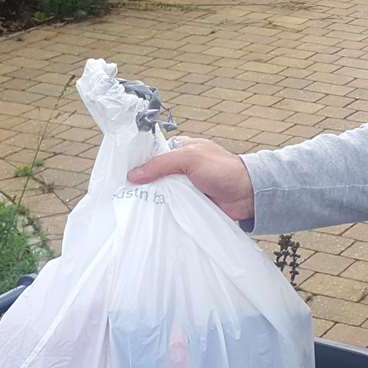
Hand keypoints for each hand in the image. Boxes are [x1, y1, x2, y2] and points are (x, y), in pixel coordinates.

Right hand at [127, 137, 254, 222]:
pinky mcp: (189, 205)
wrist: (247, 195)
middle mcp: (181, 168)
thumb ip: (161, 164)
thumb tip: (133, 175)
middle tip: (121, 195)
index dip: (139, 163)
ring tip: (129, 209)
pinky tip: (148, 218)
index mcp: (181, 150)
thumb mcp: (190, 158)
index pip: (153, 154)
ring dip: (152, 200)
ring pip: (161, 193)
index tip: (120, 173)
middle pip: (154, 176)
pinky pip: (171, 208)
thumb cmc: (223, 169)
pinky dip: (163, 212)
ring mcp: (185, 187)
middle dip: (142, 185)